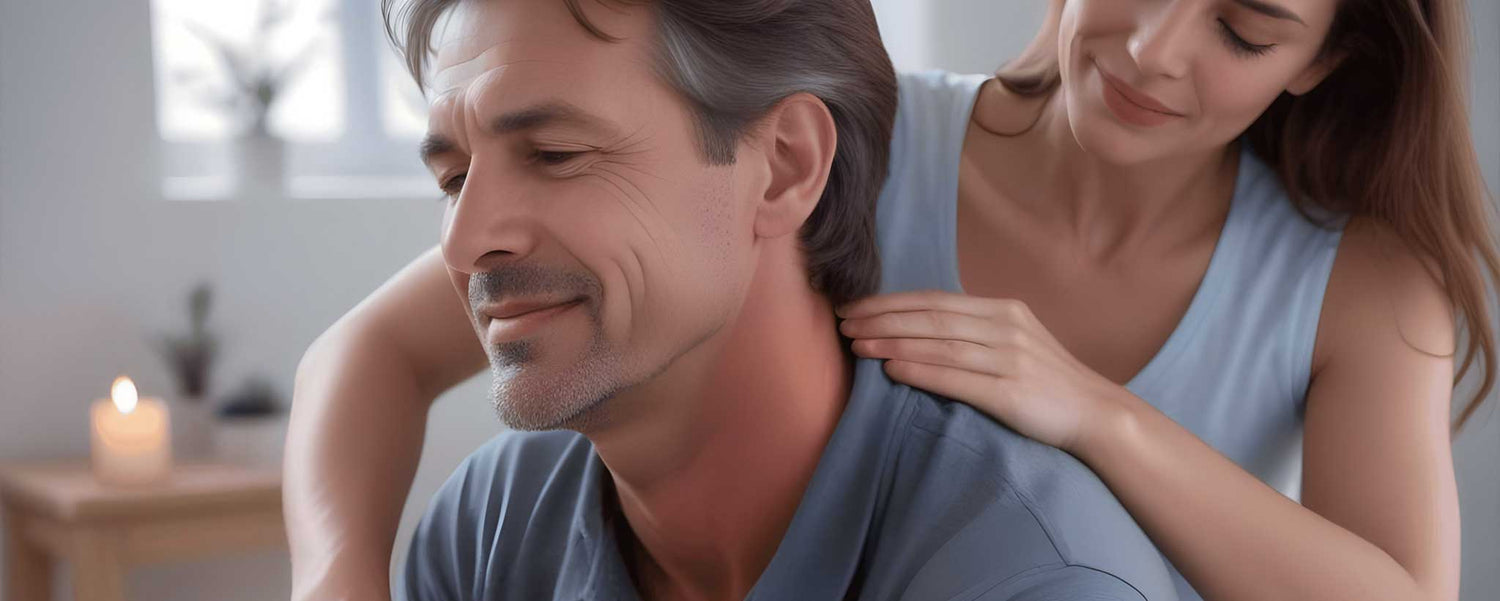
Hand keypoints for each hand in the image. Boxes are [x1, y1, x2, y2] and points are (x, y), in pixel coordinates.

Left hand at [838, 290, 1135, 453]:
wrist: (1094, 412)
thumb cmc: (1046, 380)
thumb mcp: (1012, 342)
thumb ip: (972, 332)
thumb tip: (917, 329)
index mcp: (1002, 310)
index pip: (934, 300)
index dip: (890, 302)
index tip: (855, 307)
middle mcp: (1005, 327)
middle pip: (931, 317)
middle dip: (882, 318)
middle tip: (843, 321)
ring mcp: (1009, 359)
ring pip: (940, 344)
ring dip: (893, 342)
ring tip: (857, 344)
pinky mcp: (1011, 392)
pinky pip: (957, 378)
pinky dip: (921, 371)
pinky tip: (892, 370)